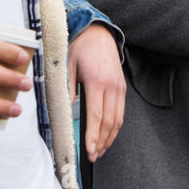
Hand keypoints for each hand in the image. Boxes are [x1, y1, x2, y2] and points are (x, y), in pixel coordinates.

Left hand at [69, 23, 125, 161]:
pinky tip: (107, 135)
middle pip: (110, 122)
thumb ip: (67, 88)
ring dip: (110, 137)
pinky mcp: (122, 87)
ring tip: (101, 150)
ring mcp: (119, 87)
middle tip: (94, 156)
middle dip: (102, 142)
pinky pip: (121, 111)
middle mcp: (112, 86)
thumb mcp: (67, 65)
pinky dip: (115, 126)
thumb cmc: (79, 47)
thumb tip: (66, 110)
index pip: (96, 116)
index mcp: (97, 81)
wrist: (98, 32)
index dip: (94, 136)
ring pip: (118, 119)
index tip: (89, 150)